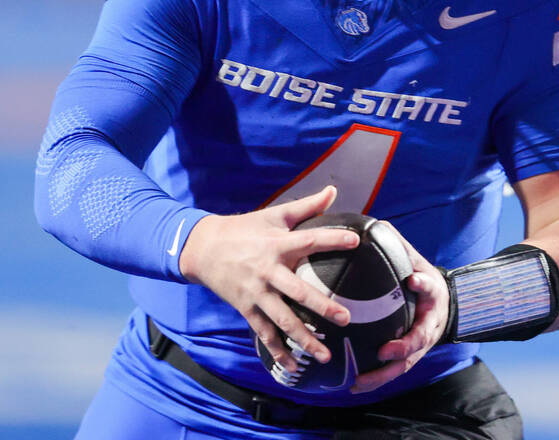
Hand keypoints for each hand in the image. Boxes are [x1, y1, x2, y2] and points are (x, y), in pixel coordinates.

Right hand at [178, 185, 360, 373]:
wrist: (202, 248)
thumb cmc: (246, 229)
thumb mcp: (274, 215)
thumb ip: (306, 206)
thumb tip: (334, 190)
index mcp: (278, 245)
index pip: (310, 240)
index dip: (332, 239)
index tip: (356, 240)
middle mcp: (268, 271)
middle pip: (298, 291)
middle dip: (322, 306)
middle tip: (346, 318)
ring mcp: (256, 294)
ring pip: (283, 320)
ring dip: (304, 339)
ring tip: (325, 355)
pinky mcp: (246, 309)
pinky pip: (264, 334)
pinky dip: (278, 352)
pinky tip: (294, 368)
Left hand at [348, 224, 450, 393]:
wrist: (445, 307)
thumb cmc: (424, 282)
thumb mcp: (417, 261)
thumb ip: (400, 247)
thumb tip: (376, 223)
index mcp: (432, 294)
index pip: (432, 287)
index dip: (424, 284)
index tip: (414, 280)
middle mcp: (430, 324)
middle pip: (420, 339)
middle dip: (404, 345)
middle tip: (385, 350)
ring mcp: (421, 346)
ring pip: (404, 364)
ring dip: (383, 374)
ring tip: (359, 381)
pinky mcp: (409, 359)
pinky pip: (392, 372)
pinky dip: (375, 380)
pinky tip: (352, 386)